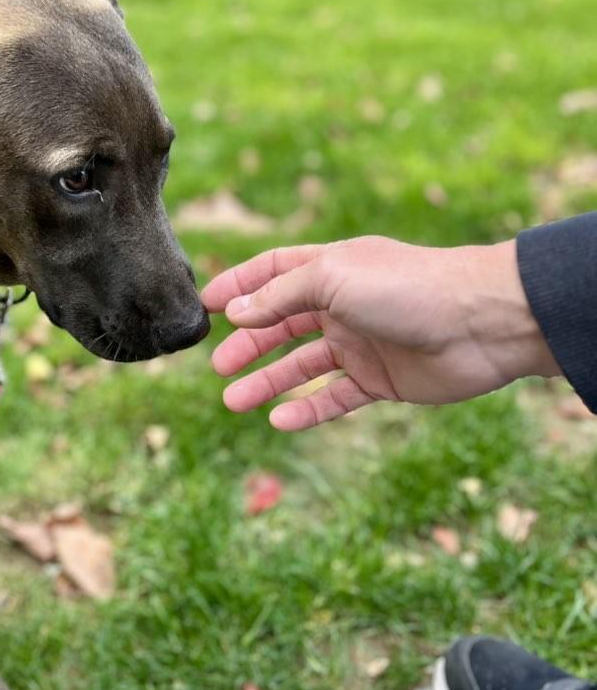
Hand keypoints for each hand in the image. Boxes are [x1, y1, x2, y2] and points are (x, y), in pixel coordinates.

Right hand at [202, 237, 559, 430]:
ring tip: (234, 401)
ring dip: (268, 383)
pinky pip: (334, 397)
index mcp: (331, 269)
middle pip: (282, 325)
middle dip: (248, 344)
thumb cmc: (407, 287)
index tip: (206, 304)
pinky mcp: (380, 380)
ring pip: (302, 366)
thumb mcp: (332, 278)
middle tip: (219, 367)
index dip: (239, 285)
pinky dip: (306, 409)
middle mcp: (342, 305)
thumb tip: (236, 310)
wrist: (483, 323)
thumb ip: (280, 296)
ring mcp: (360, 344)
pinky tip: (280, 420)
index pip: (273, 272)